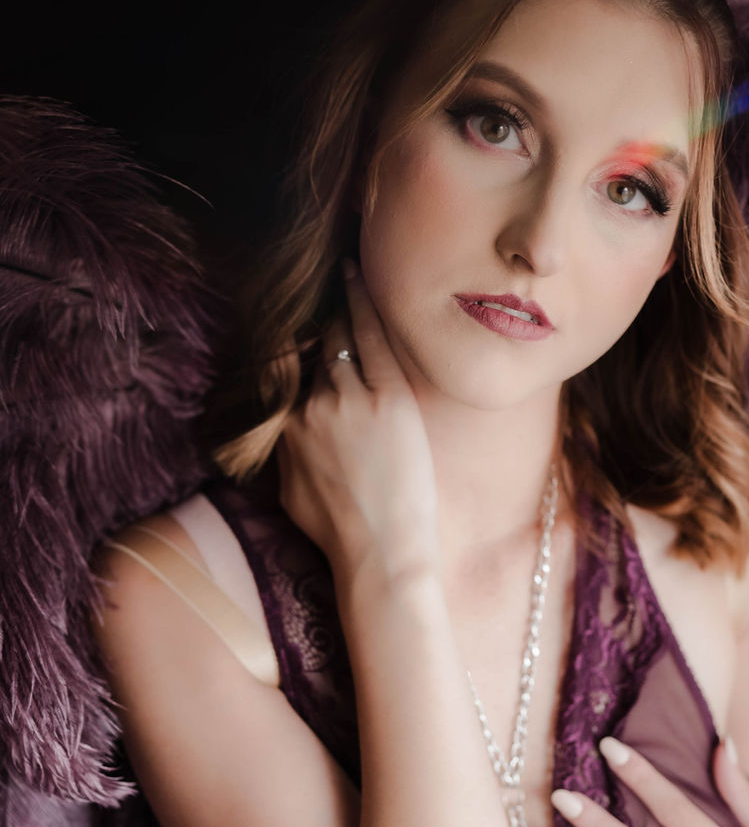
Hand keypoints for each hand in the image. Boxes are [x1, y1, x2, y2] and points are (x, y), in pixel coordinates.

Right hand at [276, 261, 442, 588]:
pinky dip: (363, 304)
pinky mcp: (389, 399)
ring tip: (338, 270)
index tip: (292, 318)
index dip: (287, 339)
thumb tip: (282, 434)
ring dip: (337, 302)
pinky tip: (358, 277)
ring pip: (339, 336)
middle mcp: (310, 407)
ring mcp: (350, 400)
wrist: (381, 556)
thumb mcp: (290, 492)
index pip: (281, 367)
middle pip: (309, 346)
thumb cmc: (339, 535)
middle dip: (313, 314)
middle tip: (316, 279)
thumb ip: (282, 453)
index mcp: (285, 427)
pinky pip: (372, 338)